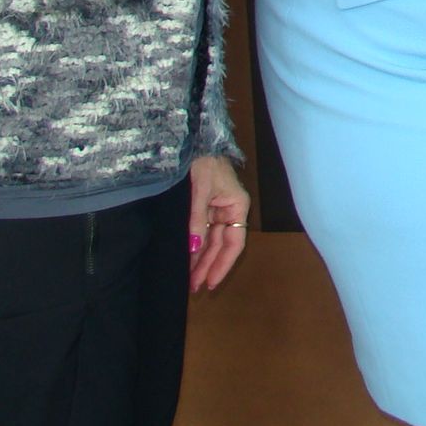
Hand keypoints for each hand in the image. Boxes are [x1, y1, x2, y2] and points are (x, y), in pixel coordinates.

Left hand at [187, 155, 249, 291]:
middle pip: (221, 245)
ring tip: (189, 279)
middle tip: (194, 287)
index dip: (223, 264)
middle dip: (208, 266)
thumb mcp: (200, 190)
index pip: (234, 242)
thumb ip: (197, 220)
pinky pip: (201, 231)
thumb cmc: (201, 160)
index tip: (211, 283)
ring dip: (200, 260)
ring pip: (210, 241)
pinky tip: (187, 259)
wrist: (190, 138)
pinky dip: (194, 246)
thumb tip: (194, 249)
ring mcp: (215, 208)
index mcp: (237, 205)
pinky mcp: (202, 206)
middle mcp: (229, 209)